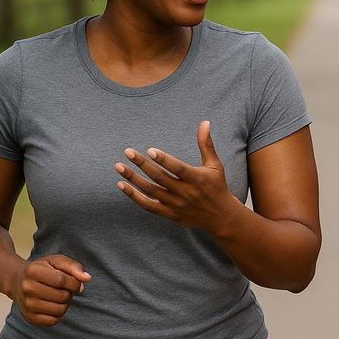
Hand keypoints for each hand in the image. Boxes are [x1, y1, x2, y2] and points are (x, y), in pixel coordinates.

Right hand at [10, 254, 90, 326]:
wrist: (17, 280)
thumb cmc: (42, 269)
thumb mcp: (57, 261)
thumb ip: (74, 267)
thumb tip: (87, 278)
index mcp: (33, 271)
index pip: (61, 280)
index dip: (75, 283)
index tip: (77, 284)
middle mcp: (27, 288)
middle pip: (62, 296)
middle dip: (69, 293)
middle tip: (65, 290)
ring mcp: (27, 304)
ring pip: (59, 310)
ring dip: (65, 304)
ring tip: (59, 297)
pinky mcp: (28, 317)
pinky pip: (52, 321)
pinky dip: (58, 315)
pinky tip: (54, 305)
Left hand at [115, 121, 238, 234]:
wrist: (220, 217)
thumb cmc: (216, 186)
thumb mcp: (214, 165)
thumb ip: (206, 144)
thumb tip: (205, 122)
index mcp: (196, 178)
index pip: (177, 168)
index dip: (164, 160)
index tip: (150, 151)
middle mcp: (185, 192)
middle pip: (160, 178)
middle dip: (142, 165)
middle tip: (128, 152)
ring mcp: (175, 204)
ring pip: (150, 191)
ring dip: (133, 179)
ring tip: (119, 167)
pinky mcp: (169, 214)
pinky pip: (148, 205)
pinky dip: (134, 196)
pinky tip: (122, 185)